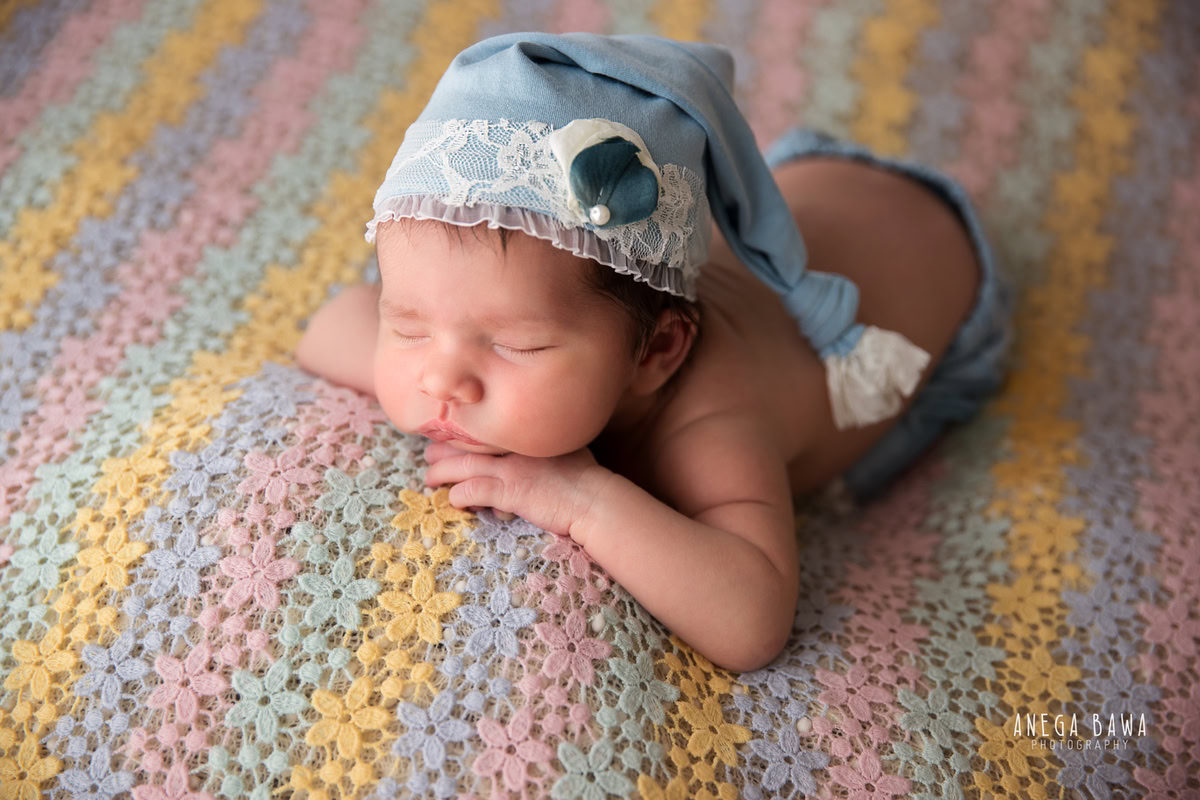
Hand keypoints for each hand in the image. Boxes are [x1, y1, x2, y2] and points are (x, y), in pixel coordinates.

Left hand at [422, 442, 611, 539]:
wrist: (595, 500)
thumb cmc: (585, 478)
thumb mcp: (563, 451)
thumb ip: (541, 448)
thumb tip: (528, 453)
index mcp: (525, 435)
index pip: (485, 430)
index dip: (463, 433)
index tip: (448, 437)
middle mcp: (515, 447)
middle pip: (468, 443)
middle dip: (444, 449)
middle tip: (429, 454)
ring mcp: (512, 468)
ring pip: (463, 465)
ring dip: (441, 472)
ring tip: (429, 478)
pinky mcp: (511, 492)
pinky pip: (473, 490)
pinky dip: (459, 495)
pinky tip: (453, 501)